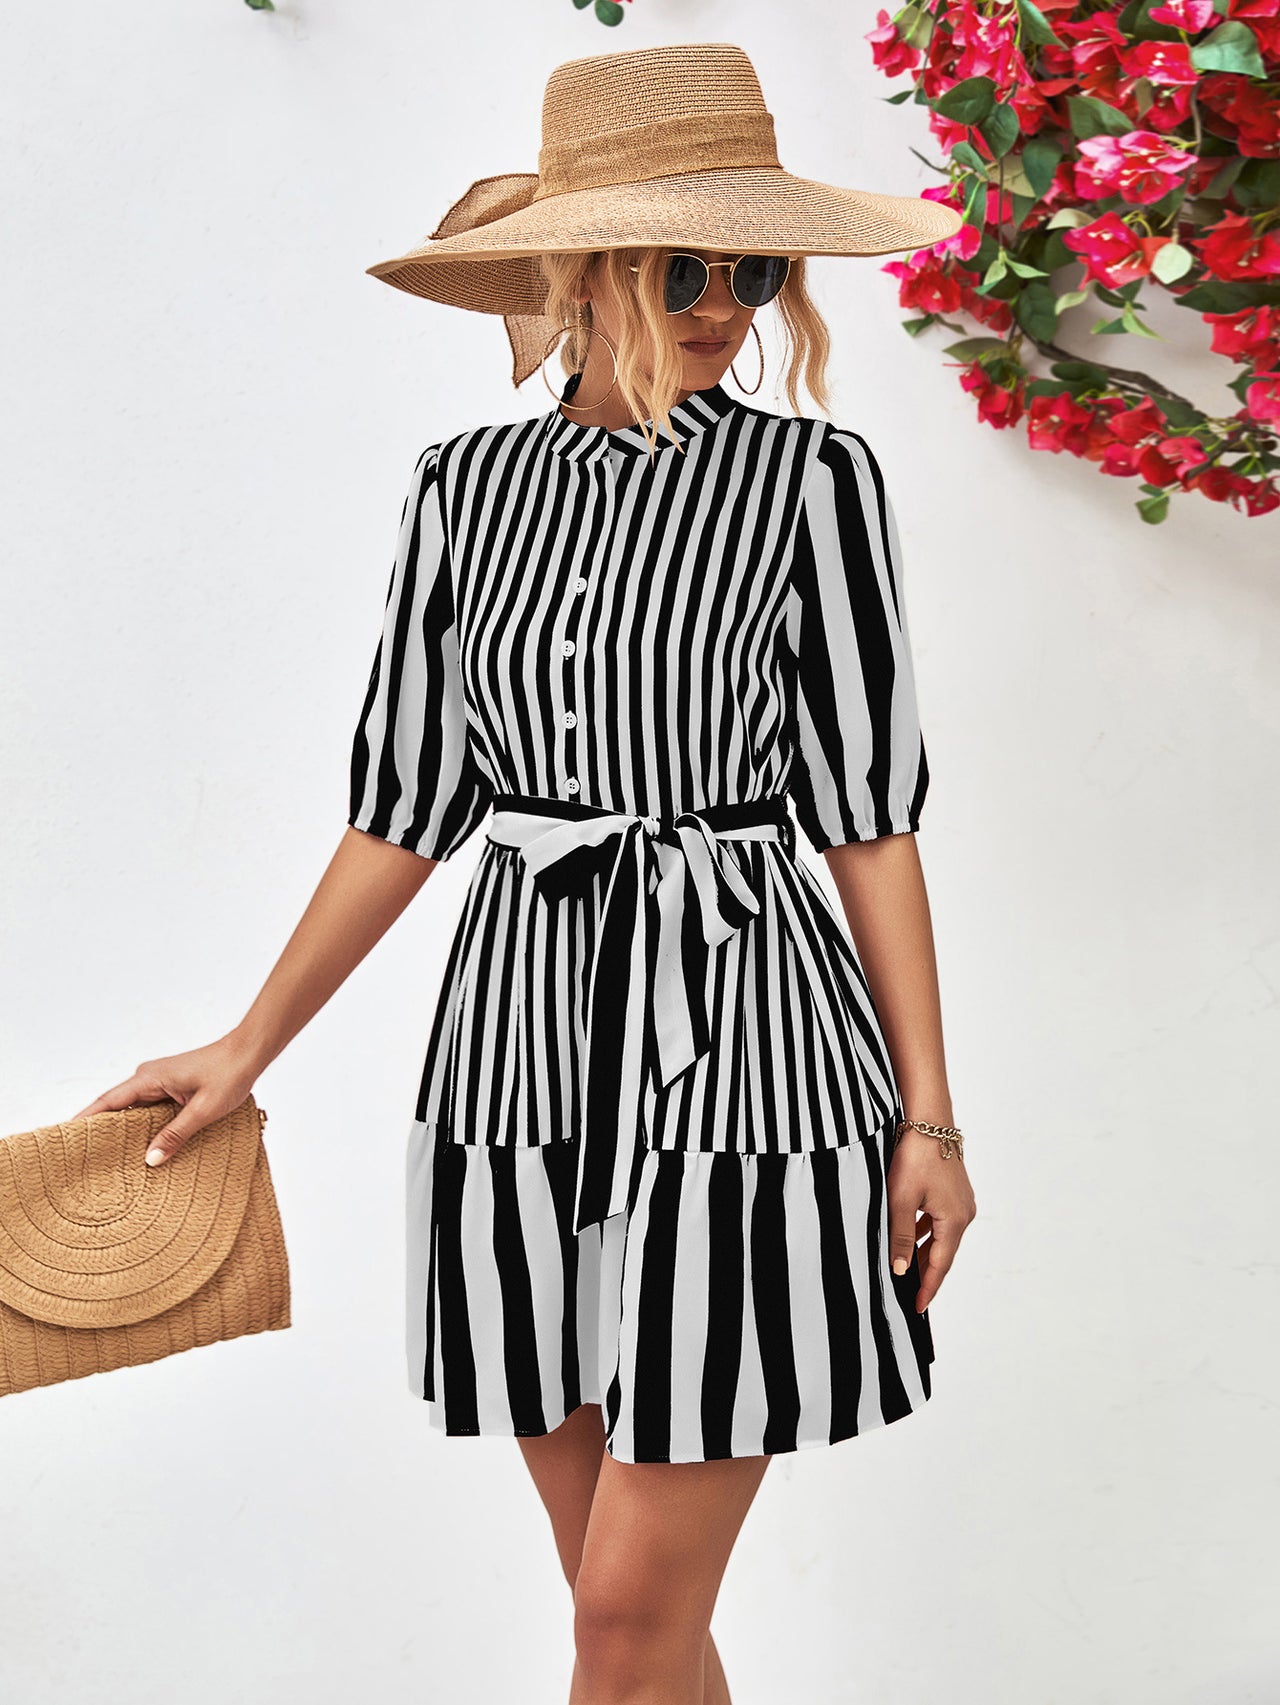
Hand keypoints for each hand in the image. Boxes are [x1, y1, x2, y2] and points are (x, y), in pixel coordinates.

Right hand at [66, 1034, 260, 1166]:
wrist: (248, 1053)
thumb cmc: (229, 1074)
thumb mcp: (203, 1110)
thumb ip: (175, 1135)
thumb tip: (149, 1159)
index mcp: (149, 1078)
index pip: (107, 1102)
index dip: (85, 1120)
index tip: (66, 1137)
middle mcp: (148, 1077)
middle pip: (114, 1106)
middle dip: (99, 1129)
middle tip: (84, 1157)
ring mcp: (158, 1081)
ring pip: (131, 1108)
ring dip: (121, 1128)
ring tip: (107, 1156)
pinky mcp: (170, 1085)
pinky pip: (147, 1107)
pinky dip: (140, 1124)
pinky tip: (140, 1143)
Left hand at [886, 1127, 976, 1312]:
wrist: (929, 1121)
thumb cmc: (914, 1158)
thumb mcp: (901, 1200)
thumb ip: (902, 1237)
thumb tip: (901, 1271)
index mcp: (953, 1221)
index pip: (939, 1265)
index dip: (927, 1289)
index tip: (916, 1308)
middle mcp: (964, 1214)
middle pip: (944, 1254)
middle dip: (926, 1274)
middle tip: (908, 1294)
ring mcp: (962, 1202)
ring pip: (942, 1238)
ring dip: (926, 1254)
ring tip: (907, 1271)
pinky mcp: (956, 1192)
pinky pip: (942, 1222)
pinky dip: (928, 1234)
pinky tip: (913, 1237)